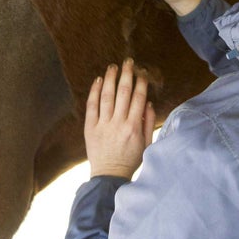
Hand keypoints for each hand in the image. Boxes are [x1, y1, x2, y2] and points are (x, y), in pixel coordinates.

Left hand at [85, 59, 155, 178]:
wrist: (109, 176)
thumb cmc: (130, 160)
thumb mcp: (146, 144)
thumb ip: (148, 122)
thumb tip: (147, 102)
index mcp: (134, 127)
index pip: (138, 98)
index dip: (141, 83)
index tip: (142, 72)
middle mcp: (118, 123)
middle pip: (123, 93)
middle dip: (127, 75)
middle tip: (128, 62)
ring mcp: (103, 125)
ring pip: (106, 96)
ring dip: (110, 79)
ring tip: (113, 67)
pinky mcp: (90, 128)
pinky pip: (91, 106)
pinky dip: (94, 92)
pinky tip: (97, 80)